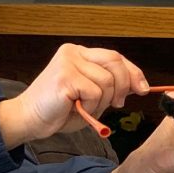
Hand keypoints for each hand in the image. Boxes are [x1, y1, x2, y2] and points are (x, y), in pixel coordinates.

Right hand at [0, 43, 148, 147]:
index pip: (115, 56)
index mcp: (79, 53)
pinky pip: (95, 92)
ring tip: (84, 106)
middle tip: (117, 104)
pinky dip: (90, 106)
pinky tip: (76, 107)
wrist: (30, 119)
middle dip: (124, 85)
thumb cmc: (58, 110)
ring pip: (107, 81)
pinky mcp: (65, 75)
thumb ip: (110, 86)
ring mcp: (68, 62)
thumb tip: (138, 84)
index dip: (133, 72)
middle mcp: (74, 52)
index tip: (143, 88)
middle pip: (115, 61)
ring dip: (101, 101)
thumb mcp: (92, 96)